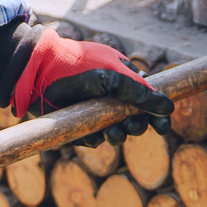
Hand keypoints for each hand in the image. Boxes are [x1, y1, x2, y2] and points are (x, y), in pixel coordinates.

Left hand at [9, 25, 174, 145]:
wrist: (37, 72)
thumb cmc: (76, 66)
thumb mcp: (113, 76)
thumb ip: (140, 92)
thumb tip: (168, 107)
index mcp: (122, 79)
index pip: (147, 99)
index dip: (157, 114)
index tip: (164, 128)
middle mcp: (109, 96)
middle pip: (134, 119)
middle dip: (136, 125)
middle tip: (131, 126)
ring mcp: (94, 111)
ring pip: (115, 132)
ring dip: (119, 135)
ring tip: (113, 133)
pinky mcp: (78, 125)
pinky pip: (93, 139)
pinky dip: (95, 138)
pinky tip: (90, 132)